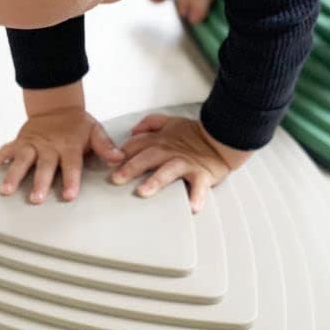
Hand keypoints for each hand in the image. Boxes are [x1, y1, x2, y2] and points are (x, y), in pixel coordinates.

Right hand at [0, 104, 123, 203]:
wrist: (56, 107)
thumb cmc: (77, 125)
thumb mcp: (95, 131)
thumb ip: (105, 146)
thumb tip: (118, 158)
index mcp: (68, 145)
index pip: (71, 164)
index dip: (71, 180)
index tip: (69, 196)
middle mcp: (47, 146)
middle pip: (43, 165)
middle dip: (39, 182)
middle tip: (35, 199)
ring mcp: (30, 144)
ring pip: (20, 160)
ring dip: (12, 175)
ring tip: (4, 191)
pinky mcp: (17, 143)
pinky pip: (3, 153)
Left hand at [111, 114, 250, 211]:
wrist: (223, 138)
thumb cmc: (195, 135)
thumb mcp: (171, 122)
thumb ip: (151, 123)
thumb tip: (133, 130)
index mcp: (161, 141)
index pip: (137, 146)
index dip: (121, 153)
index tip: (106, 162)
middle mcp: (170, 152)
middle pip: (148, 157)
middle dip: (131, 167)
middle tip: (116, 179)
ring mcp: (185, 163)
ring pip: (169, 171)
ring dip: (156, 181)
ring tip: (144, 192)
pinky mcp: (201, 174)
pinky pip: (199, 186)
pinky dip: (197, 196)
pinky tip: (192, 207)